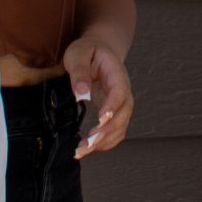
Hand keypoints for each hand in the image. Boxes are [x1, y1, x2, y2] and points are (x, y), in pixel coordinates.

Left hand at [64, 34, 132, 157]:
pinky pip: (116, 131)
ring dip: (104, 141)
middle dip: (107, 131)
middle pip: (123, 113)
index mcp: (116, 73)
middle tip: (86, 144)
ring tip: (82, 151)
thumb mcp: (78, 53)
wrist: (98, 50)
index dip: (112, 107)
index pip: (120, 92)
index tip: (100, 120)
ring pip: (121, 126)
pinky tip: (89, 147)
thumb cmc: (87, 51)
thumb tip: (82, 93)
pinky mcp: (114, 113)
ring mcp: (120, 103)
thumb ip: (80, 70)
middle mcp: (122, 90)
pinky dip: (105, 143)